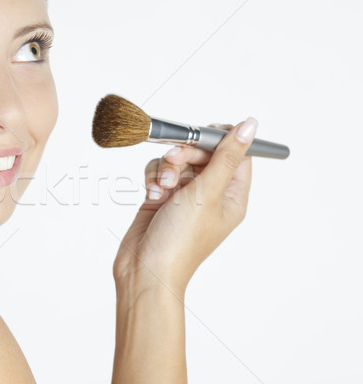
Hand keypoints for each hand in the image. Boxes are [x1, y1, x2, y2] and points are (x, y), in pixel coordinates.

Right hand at [113, 119, 257, 295]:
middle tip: (176, 162)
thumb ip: (226, 156)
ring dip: (166, 166)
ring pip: (178, 161)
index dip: (221, 140)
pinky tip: (152, 193)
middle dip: (187, 153)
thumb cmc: (180, 242)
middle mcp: (210, 195)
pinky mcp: (161, 198)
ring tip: (162, 187)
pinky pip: (159, 171)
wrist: (145, 269)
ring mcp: (184, 197)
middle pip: (204, 155)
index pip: (236, 156)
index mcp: (232, 197)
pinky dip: (153, 177)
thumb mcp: (208, 193)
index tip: (204, 134)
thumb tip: (249, 125)